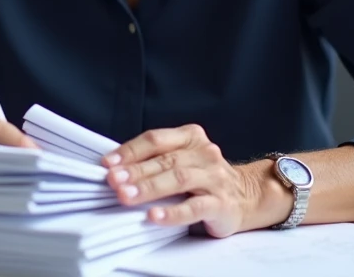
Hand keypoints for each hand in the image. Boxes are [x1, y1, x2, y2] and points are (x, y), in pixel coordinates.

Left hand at [103, 125, 269, 237]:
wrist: (246, 196)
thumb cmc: (204, 178)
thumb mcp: (183, 159)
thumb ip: (156, 159)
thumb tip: (115, 168)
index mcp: (191, 137)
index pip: (156, 139)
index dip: (130, 150)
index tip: (108, 163)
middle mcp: (205, 154)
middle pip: (165, 160)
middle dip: (135, 171)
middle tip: (112, 181)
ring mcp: (215, 178)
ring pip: (178, 179)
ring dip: (149, 188)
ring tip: (126, 196)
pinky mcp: (221, 204)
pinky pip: (194, 207)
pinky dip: (172, 212)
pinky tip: (154, 216)